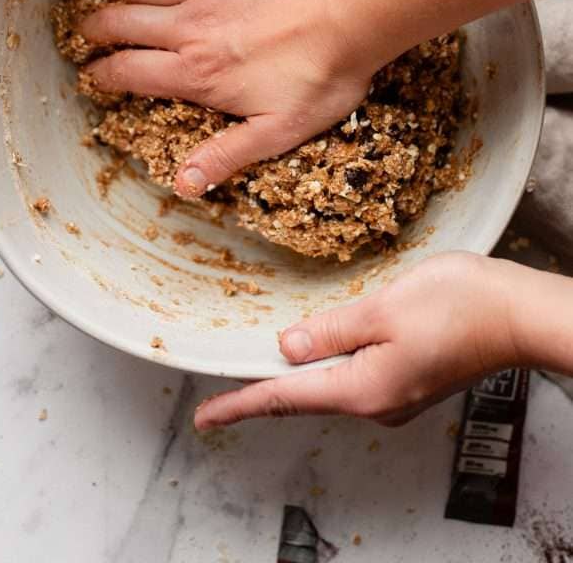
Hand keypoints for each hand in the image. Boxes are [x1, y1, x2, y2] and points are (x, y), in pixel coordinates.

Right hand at [80, 0, 376, 196]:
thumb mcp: (277, 132)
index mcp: (197, 72)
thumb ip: (226, 154)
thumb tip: (184, 184)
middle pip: (125, 23)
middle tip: (85, 30)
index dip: (103, 74)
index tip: (91, 74)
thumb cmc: (323, 76)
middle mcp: (190, 27)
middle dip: (97, 27)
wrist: (355, 14)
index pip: (131, 72)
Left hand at [194, 252, 519, 429]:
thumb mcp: (381, 309)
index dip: (241, 405)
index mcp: (363, 388)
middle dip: (266, 386)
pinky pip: (357, 372)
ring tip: (267, 359)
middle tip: (227, 379)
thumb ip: (330, 330)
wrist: (517, 313)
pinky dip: (333, 359)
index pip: (286, 398)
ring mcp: (396, 393)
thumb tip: (288, 348)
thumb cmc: (457, 306)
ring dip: (301, 370)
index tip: (206, 417)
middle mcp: (377, 401)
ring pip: (334, 381)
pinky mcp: (411, 377)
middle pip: (307, 394)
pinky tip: (324, 343)